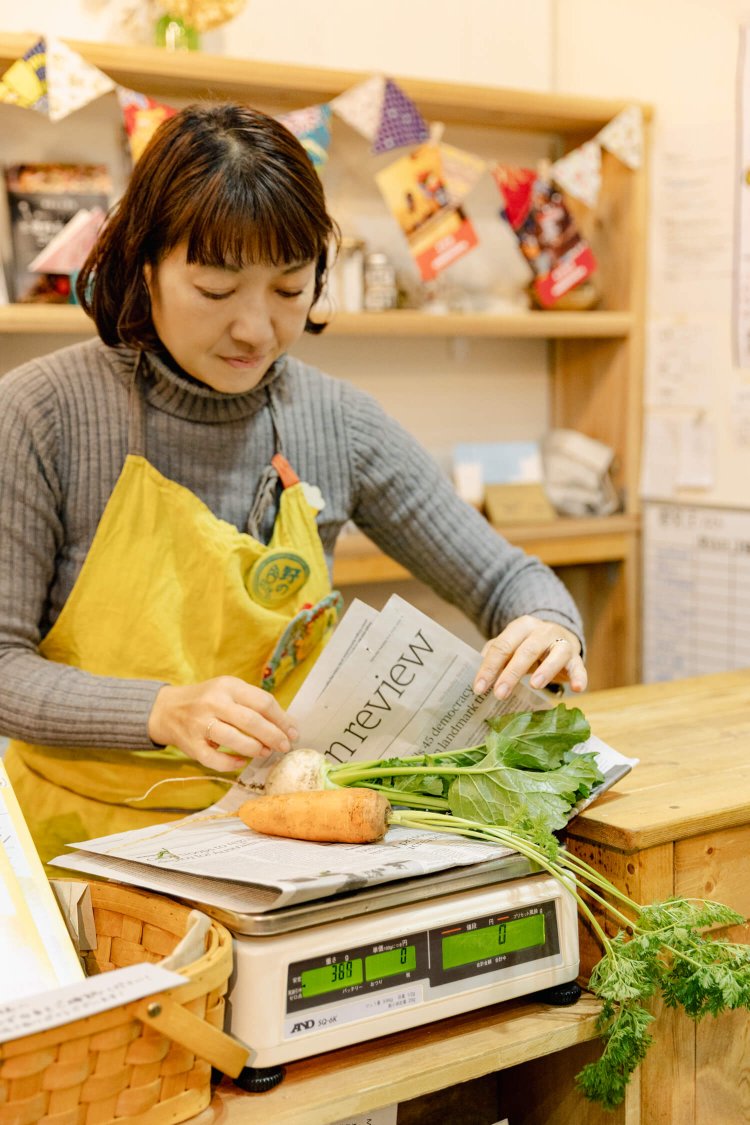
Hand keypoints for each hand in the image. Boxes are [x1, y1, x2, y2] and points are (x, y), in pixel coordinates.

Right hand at [147, 676, 298, 770]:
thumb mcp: (229, 692)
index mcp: (228, 686)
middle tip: (284, 746)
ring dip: (255, 748)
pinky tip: (241, 762)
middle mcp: (213, 702)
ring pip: (234, 739)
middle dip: (273, 736)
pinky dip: (231, 763)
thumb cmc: (208, 700)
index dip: (282, 719)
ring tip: (265, 752)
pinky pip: (215, 759)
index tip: (293, 732)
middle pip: (251, 720)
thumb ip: (255, 704)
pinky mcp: (190, 744)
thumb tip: (289, 726)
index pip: (262, 702)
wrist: (167, 709)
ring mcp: (200, 723)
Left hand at [472, 616, 586, 700]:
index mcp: (521, 627)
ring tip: (535, 685)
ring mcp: (561, 642)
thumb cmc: (527, 645)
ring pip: (555, 654)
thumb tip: (479, 677)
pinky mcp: (576, 657)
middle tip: (500, 694)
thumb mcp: (510, 646)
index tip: (479, 688)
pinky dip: (580, 677)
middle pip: (526, 651)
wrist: (558, 635)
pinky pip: (579, 667)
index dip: (489, 667)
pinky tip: (577, 689)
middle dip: (512, 673)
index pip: (502, 646)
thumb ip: (495, 656)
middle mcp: (542, 631)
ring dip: (546, 670)